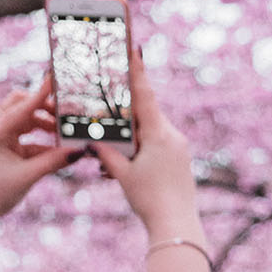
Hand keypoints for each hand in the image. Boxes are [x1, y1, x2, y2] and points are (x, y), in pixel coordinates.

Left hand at [0, 77, 73, 230]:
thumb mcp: (27, 176)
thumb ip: (53, 161)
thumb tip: (79, 150)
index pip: (23, 106)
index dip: (41, 93)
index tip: (55, 78)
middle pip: (22, 105)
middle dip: (44, 108)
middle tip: (66, 115)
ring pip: (26, 119)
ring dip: (45, 124)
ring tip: (63, 133)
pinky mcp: (4, 145)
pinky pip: (26, 135)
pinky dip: (41, 140)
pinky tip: (57, 149)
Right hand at [93, 54, 199, 237]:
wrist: (176, 224)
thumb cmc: (149, 199)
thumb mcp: (122, 174)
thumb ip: (106, 153)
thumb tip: (91, 141)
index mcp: (159, 133)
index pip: (144, 95)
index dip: (136, 70)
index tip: (134, 46)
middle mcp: (172, 135)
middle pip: (144, 114)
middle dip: (124, 114)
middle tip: (109, 103)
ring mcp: (178, 147)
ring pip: (149, 131)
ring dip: (131, 138)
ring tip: (113, 156)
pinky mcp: (179, 159)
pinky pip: (157, 145)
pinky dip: (140, 149)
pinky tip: (128, 165)